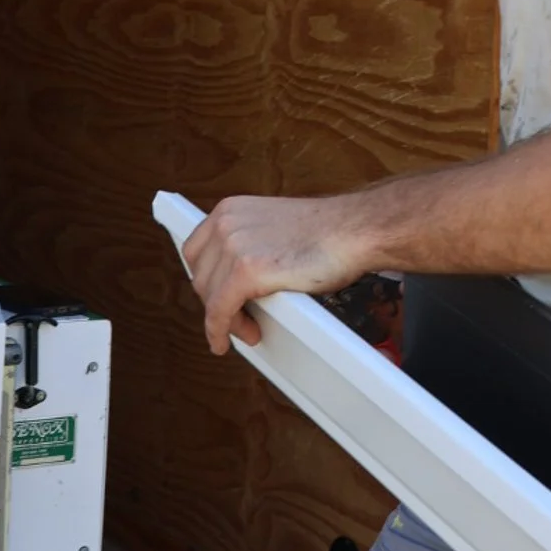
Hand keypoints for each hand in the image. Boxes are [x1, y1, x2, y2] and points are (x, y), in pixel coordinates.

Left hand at [182, 194, 370, 354]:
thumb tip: (237, 277)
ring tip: (247, 329)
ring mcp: (234, 246)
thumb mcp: (273, 225)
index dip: (205, 279)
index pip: (196, 251)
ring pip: (209, 298)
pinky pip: (219, 311)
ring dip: (225, 321)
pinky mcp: (246, 271)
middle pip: (200, 277)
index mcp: (230, 209)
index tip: (213, 295)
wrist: (353, 231)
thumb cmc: (327, 232)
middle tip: (237, 318)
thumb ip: (250, 243)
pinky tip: (224, 341)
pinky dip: (219, 331)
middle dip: (215, 303)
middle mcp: (226, 224)